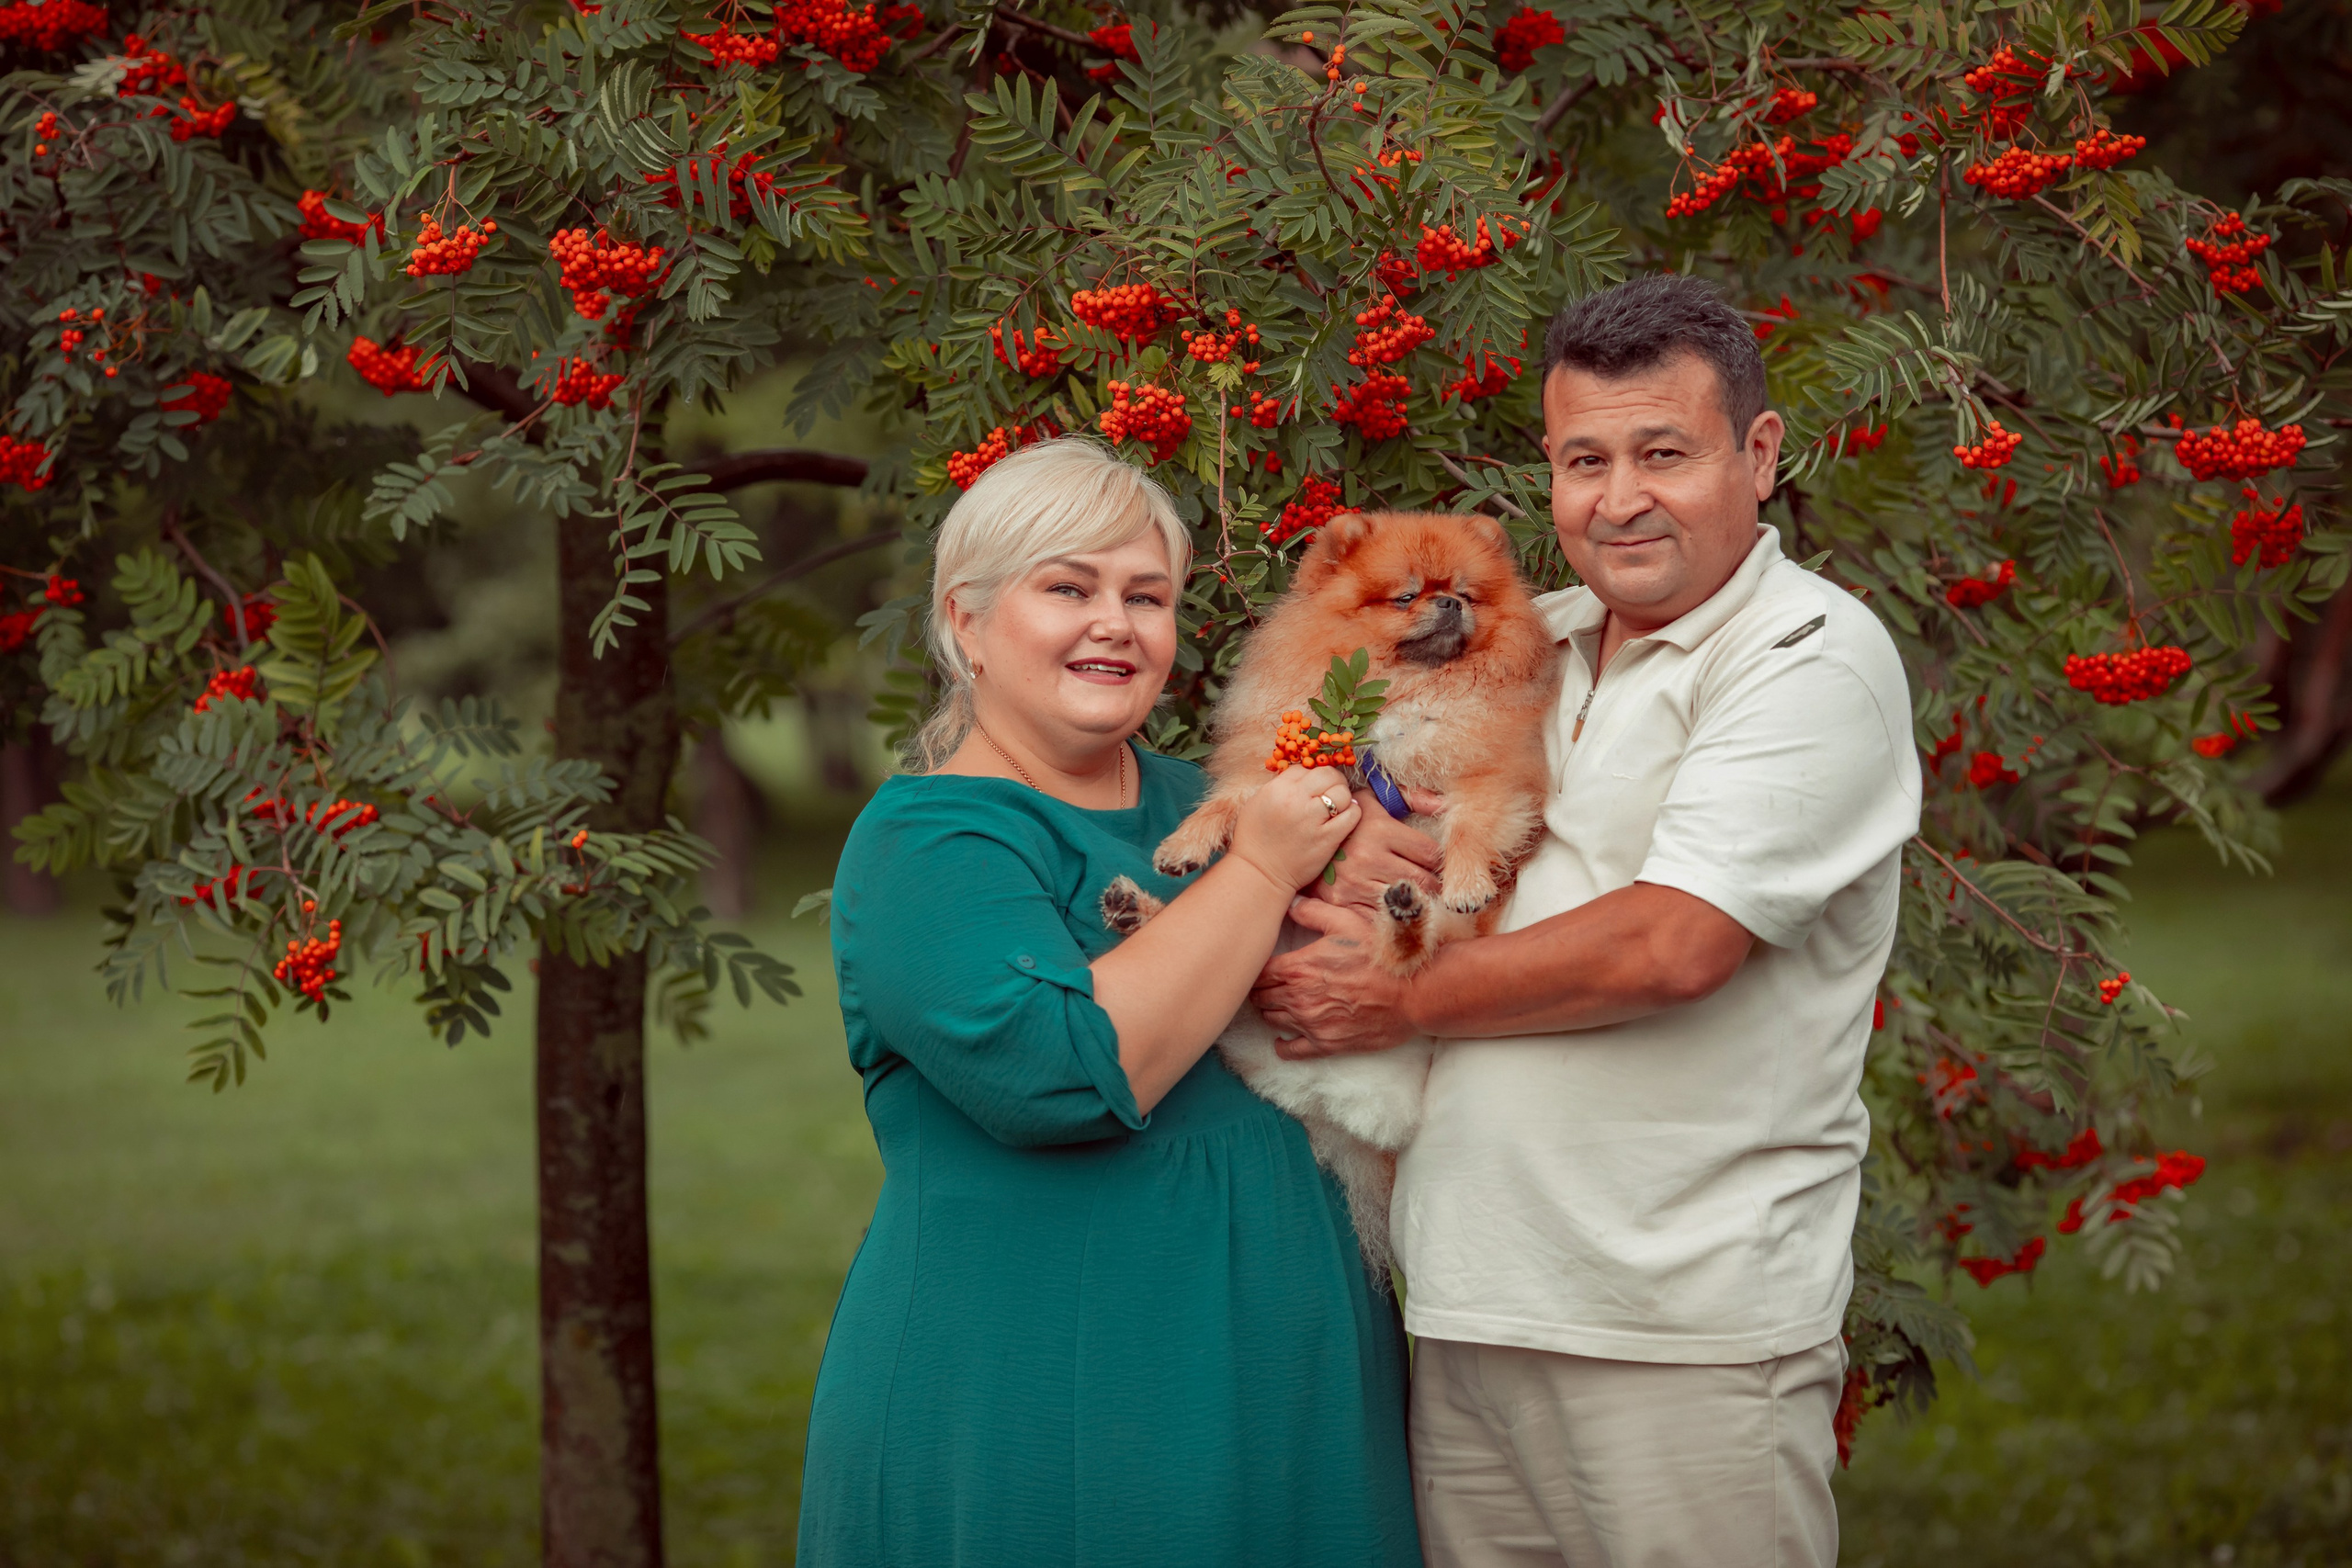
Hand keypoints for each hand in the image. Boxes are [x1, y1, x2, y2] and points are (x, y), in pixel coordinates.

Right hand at [1229, 766, 1360, 891]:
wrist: (1259, 873)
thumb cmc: (1255, 840)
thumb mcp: (1258, 803)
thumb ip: (1279, 787)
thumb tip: (1303, 778)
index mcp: (1277, 789)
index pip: (1304, 767)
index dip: (1311, 775)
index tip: (1313, 787)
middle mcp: (1296, 800)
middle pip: (1327, 774)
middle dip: (1332, 781)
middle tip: (1331, 792)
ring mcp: (1313, 819)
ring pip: (1342, 792)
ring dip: (1343, 797)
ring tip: (1337, 807)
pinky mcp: (1327, 838)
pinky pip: (1352, 815)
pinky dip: (1352, 813)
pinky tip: (1345, 818)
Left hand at [1253, 899, 1418, 1057]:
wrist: (1413, 993)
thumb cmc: (1381, 956)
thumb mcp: (1347, 923)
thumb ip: (1313, 912)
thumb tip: (1291, 903)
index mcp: (1299, 967)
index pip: (1260, 972)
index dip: (1257, 969)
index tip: (1260, 967)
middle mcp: (1298, 998)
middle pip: (1261, 997)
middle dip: (1260, 990)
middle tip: (1265, 986)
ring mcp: (1311, 1024)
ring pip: (1271, 1020)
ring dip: (1270, 1012)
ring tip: (1275, 1006)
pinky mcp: (1326, 1044)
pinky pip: (1292, 1050)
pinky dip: (1282, 1045)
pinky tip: (1282, 1040)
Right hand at [1310, 787, 1445, 911]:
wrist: (1298, 844)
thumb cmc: (1346, 823)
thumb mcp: (1372, 803)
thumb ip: (1411, 798)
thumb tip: (1443, 805)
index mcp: (1380, 829)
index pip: (1430, 853)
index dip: (1442, 861)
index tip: (1441, 865)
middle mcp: (1369, 857)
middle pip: (1424, 880)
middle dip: (1436, 884)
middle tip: (1439, 884)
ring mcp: (1356, 883)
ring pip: (1407, 900)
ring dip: (1419, 901)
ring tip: (1421, 895)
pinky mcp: (1344, 902)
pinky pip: (1383, 914)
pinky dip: (1395, 914)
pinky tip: (1398, 907)